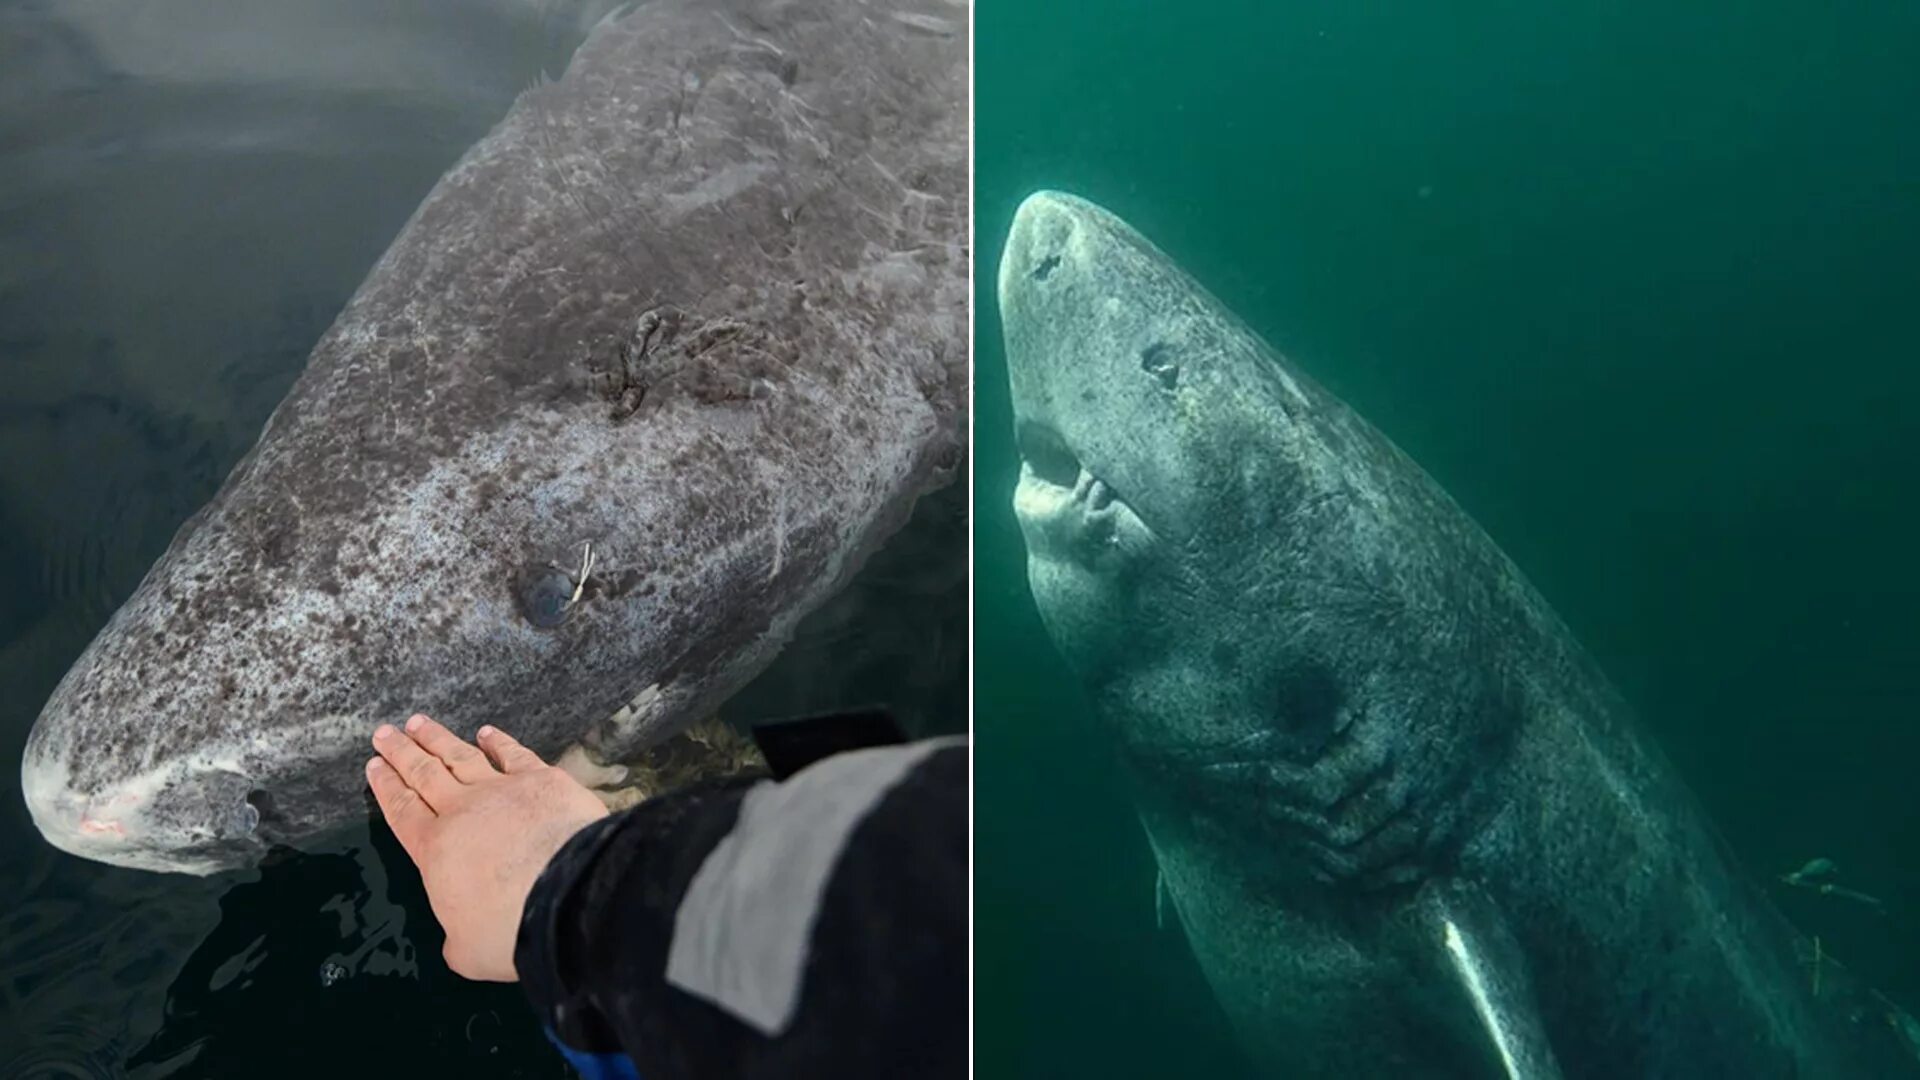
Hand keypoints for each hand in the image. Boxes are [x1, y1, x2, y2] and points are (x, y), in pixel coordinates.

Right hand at [365, 714, 608, 981]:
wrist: (567, 895)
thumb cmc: (508, 930)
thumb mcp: (466, 951)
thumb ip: (456, 940)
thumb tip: (457, 938)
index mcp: (434, 850)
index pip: (402, 811)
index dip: (386, 788)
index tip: (373, 765)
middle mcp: (462, 811)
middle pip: (423, 775)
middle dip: (401, 753)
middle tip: (384, 732)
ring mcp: (502, 790)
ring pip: (460, 757)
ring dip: (438, 739)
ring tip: (419, 723)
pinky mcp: (543, 779)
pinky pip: (513, 754)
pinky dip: (498, 741)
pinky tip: (487, 731)